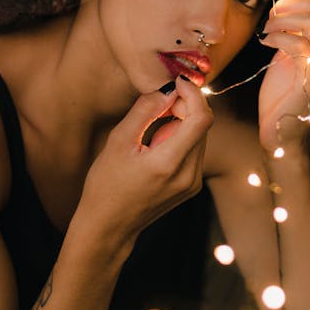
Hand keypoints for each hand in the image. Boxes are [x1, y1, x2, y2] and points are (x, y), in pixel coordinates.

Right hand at [77, 75, 212, 246]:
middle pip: (203, 124)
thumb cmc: (106, 184)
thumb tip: (167, 90)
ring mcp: (193, 183)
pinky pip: (195, 151)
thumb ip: (145, 111)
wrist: (109, 225)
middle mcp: (188, 175)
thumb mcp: (118, 142)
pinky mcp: (192, 186)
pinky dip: (182, 138)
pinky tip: (159, 143)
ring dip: (184, 121)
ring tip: (155, 126)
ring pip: (201, 136)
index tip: (176, 83)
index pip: (201, 118)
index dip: (193, 94)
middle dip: (187, 106)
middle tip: (161, 102)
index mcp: (169, 163)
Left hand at [257, 0, 309, 150]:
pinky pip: (300, 43)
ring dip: (281, 20)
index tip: (282, 0)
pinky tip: (265, 43)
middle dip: (289, 4)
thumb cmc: (283, 89)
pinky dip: (277, 37)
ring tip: (266, 31)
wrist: (281, 129)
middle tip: (269, 17)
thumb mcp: (292, 50)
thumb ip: (296, 28)